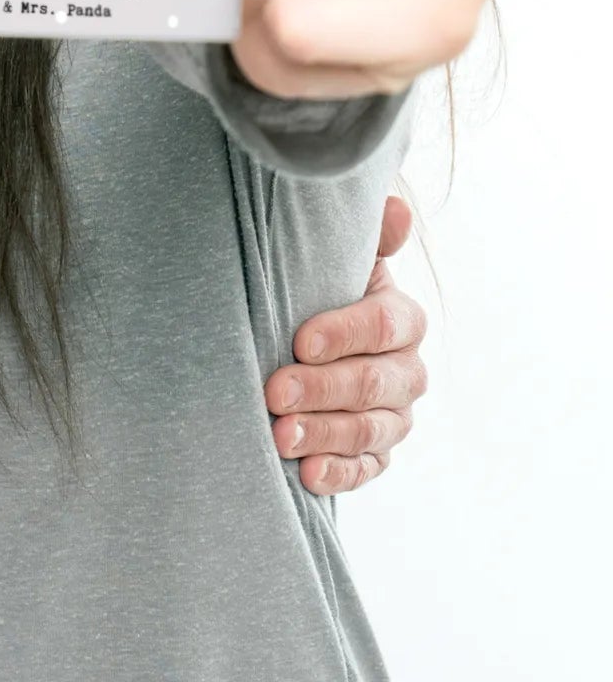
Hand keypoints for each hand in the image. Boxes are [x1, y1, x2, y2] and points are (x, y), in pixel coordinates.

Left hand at [266, 195, 428, 493]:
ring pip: (371, 430)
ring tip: (280, 436)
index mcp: (401, 318)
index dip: (344, 333)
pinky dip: (338, 473)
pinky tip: (307, 474)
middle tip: (274, 392)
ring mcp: (395, 415)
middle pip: (375, 383)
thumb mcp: (335, 259)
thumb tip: (395, 207)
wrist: (303, 337)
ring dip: (324, 434)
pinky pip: (368, 469)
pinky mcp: (378, 453)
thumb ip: (366, 237)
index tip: (299, 340)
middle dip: (323, 389)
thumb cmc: (316, 289)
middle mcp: (407, 370)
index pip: (384, 326)